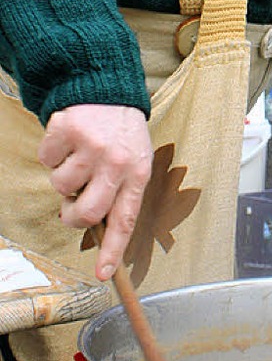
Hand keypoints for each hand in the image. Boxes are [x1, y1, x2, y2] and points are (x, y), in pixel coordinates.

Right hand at [38, 104, 152, 281]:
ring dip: (62, 177)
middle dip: (72, 216)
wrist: (106, 86)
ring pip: (60, 187)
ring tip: (77, 157)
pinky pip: (46, 160)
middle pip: (85, 214)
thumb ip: (120, 190)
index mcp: (137, 173)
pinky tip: (68, 140)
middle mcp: (116, 162)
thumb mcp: (134, 159)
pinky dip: (51, 153)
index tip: (101, 274)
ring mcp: (91, 146)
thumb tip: (98, 228)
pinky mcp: (68, 130)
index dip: (112, 250)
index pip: (125, 220)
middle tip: (71, 203)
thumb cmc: (120, 131)